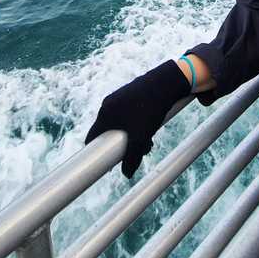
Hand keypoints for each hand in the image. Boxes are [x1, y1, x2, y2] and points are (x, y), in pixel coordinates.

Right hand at [84, 60, 190, 177]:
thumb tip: (127, 175)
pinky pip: (129, 115)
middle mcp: (108, 105)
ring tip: (150, 140)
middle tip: (139, 151)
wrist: (165, 82)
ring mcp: (119, 98)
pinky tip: (152, 126)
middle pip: (109, 132)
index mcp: (105, 114)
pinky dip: (138, 124)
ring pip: (122, 124)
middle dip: (123, 145)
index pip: (92, 137)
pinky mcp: (130, 94)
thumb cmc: (149, 110)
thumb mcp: (141, 139)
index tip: (106, 163)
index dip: (96, 152)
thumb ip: (131, 159)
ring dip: (133, 136)